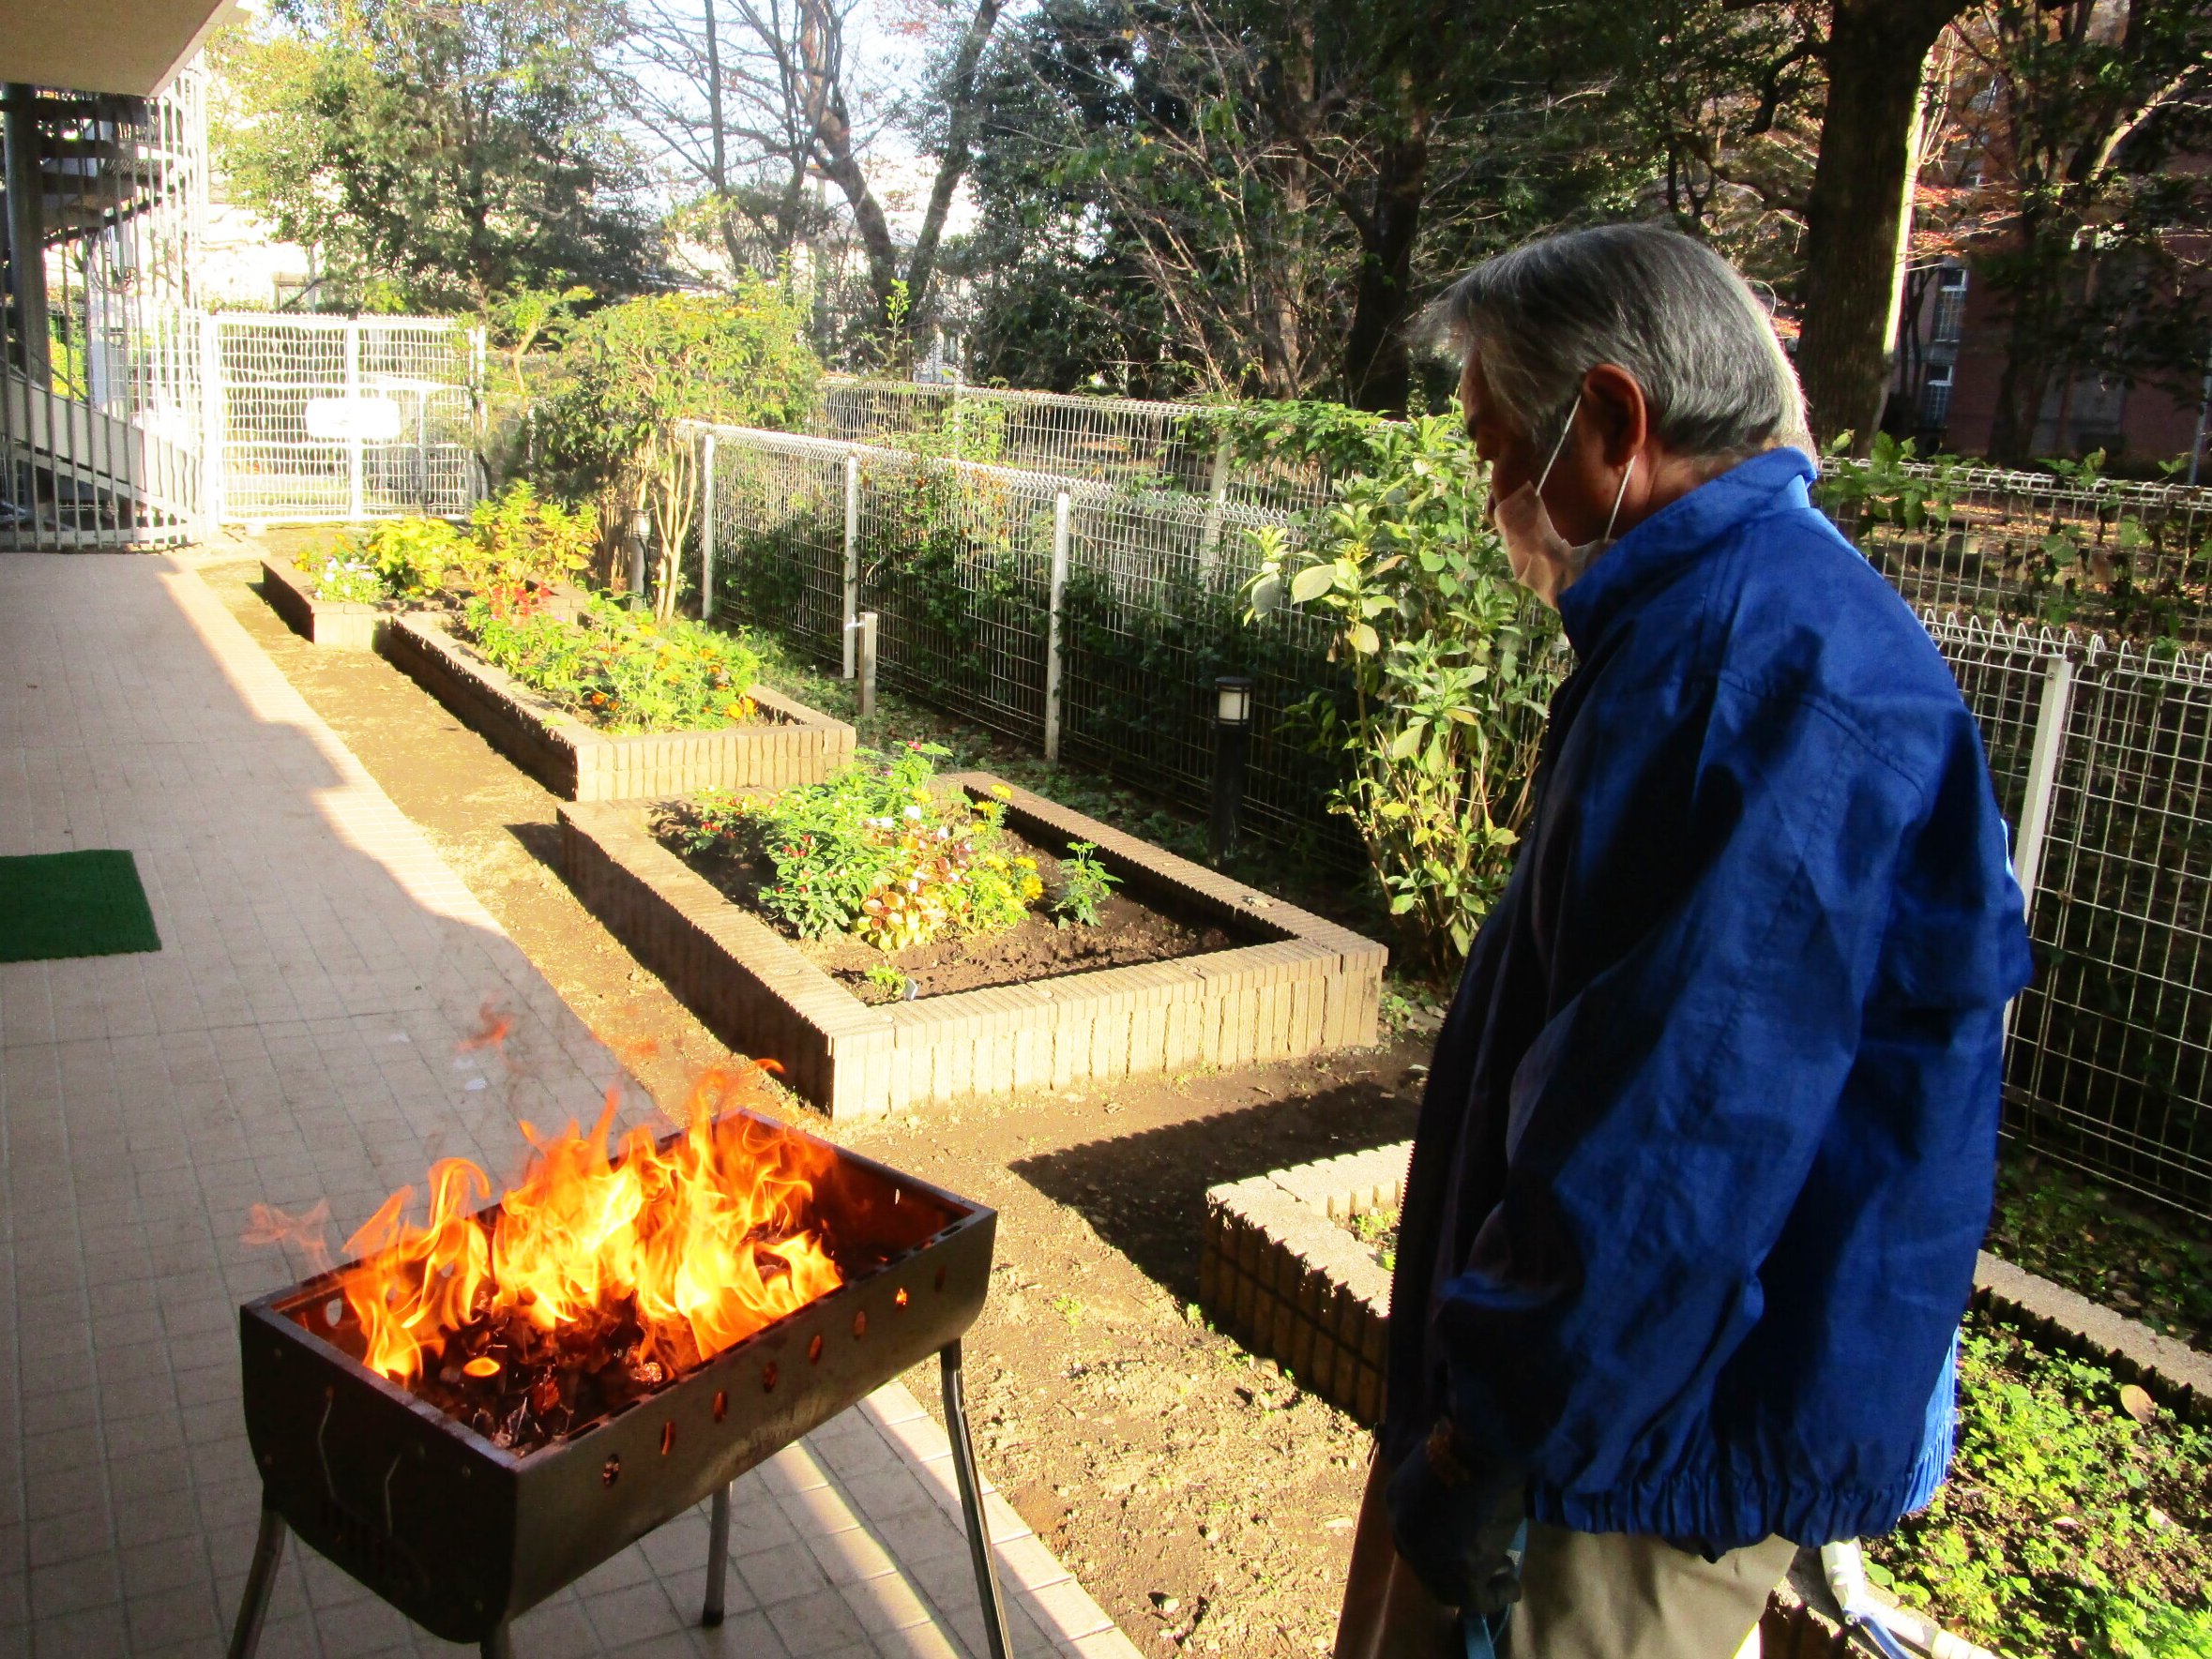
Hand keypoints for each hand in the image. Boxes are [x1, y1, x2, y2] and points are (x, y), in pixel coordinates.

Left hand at [1384, 1421, 1524, 1613]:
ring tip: (1506, 1573)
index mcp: (1396, 1499)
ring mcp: (1427, 1558)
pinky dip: (1497, 1595)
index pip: (1411, 1531)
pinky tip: (1514, 1587)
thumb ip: (1446, 1483)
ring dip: (1479, 1585)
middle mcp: (1403, 1532)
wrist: (1483, 1445)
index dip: (1437, 1541)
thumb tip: (1466, 1491)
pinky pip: (1477, 1597)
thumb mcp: (1445, 1460)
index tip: (1462, 1542)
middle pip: (1426, 1562)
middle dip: (1454, 1566)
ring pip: (1450, 1585)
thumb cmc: (1468, 1443)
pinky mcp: (1458, 1576)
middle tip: (1485, 1562)